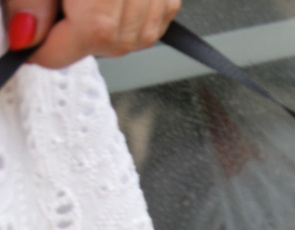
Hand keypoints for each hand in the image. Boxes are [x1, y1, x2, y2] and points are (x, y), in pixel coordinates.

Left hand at [7, 0, 183, 67]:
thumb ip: (29, 2)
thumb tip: (28, 39)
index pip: (88, 36)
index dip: (49, 49)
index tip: (28, 48)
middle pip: (114, 42)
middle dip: (77, 42)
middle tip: (48, 26)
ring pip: (136, 38)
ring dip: (102, 35)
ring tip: (77, 10)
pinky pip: (154, 23)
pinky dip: (129, 24)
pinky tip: (107, 10)